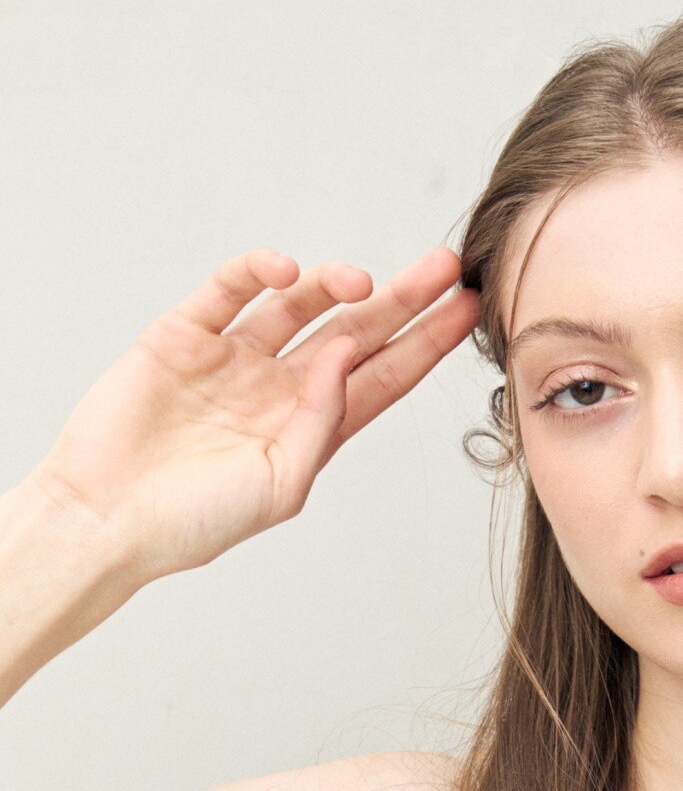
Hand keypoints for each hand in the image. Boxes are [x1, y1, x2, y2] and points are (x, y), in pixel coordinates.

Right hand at [29, 245, 481, 579]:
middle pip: (355, 330)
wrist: (107, 519)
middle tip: (444, 267)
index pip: (383, 375)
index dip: (426, 342)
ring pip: (298, 304)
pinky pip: (229, 290)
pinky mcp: (184, 334)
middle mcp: (278, 386)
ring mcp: (232, 358)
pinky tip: (288, 271)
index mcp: (311, 427)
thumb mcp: (281, 486)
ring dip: (334, 284)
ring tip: (360, 281)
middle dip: (401, 300)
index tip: (467, 310)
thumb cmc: (194, 523)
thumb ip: (323, 421)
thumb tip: (348, 353)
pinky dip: (259, 272)